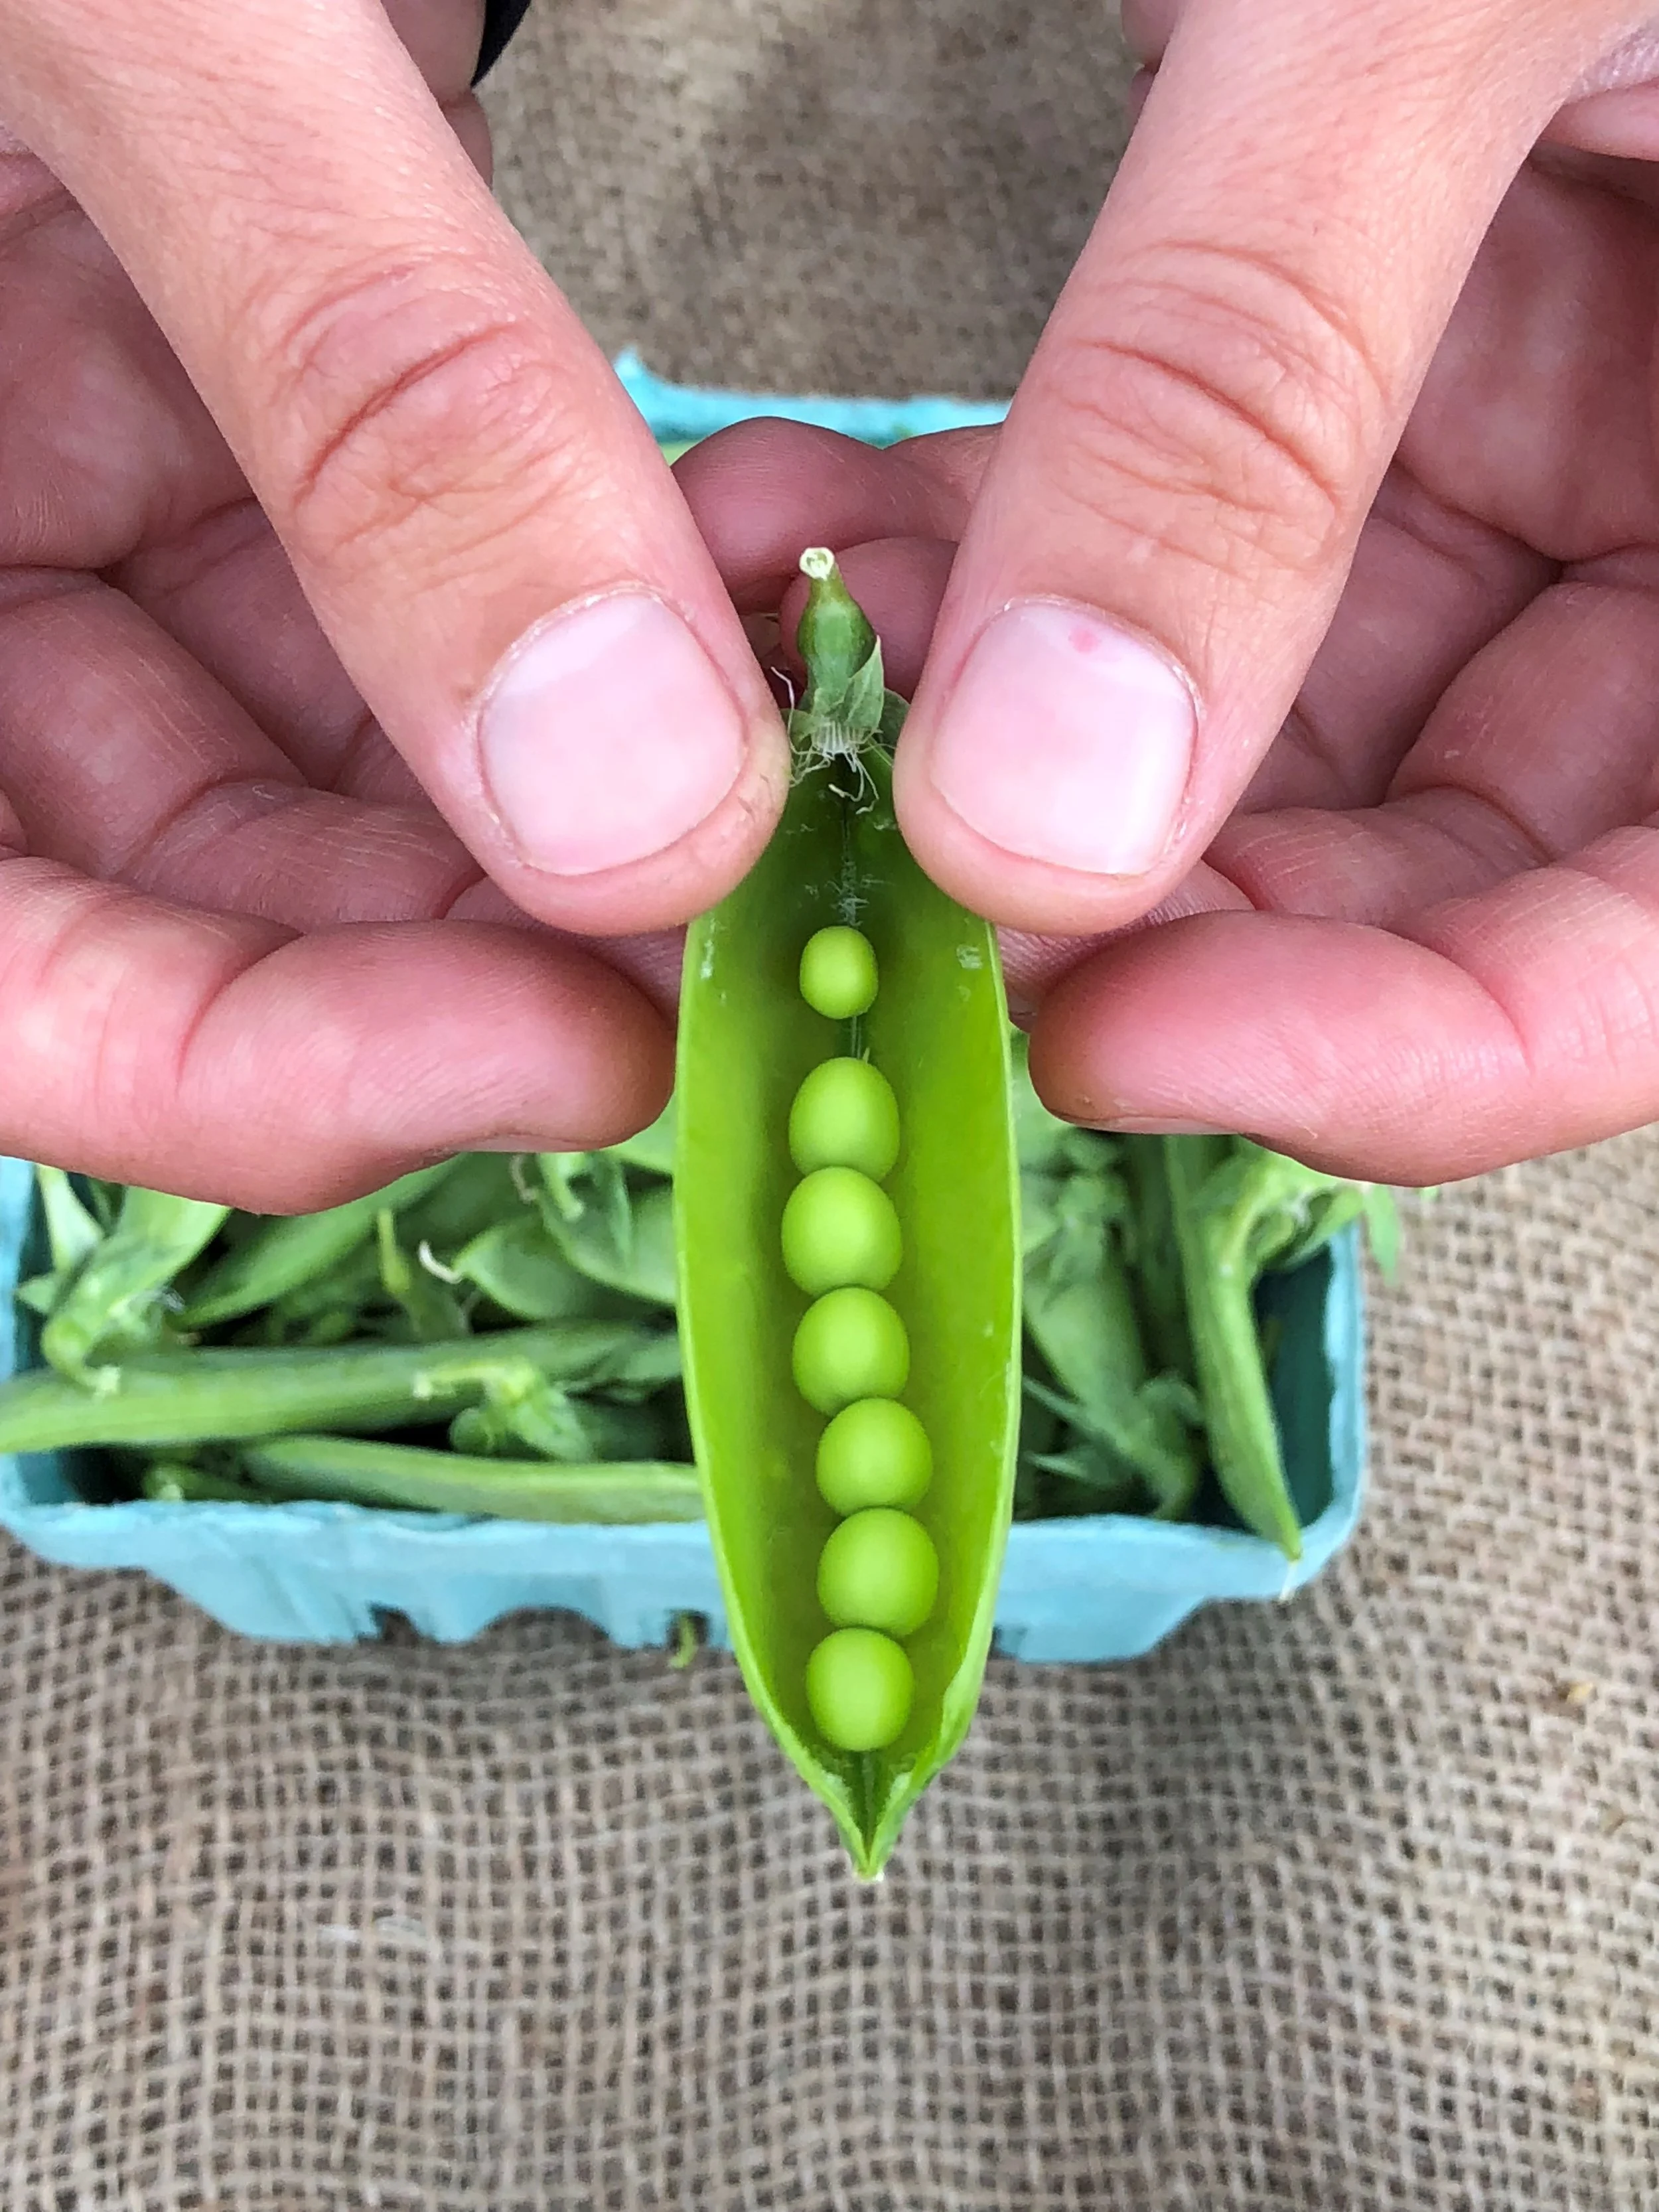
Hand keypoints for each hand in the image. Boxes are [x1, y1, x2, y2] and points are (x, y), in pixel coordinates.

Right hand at [0, 0, 784, 1208]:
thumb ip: (372, 390)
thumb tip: (630, 809)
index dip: (255, 1068)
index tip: (573, 1058)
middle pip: (179, 888)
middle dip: (469, 932)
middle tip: (759, 930)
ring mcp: (69, 459)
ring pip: (317, 757)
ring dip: (567, 794)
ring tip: (798, 762)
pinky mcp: (190, 370)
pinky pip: (385, 588)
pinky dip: (575, 626)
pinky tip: (745, 608)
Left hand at [682, 2, 1658, 1183]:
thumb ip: (1261, 390)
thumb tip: (1045, 819)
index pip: (1651, 947)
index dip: (1413, 1049)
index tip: (1117, 1042)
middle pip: (1438, 869)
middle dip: (1150, 897)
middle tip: (879, 880)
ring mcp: (1536, 468)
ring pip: (1267, 739)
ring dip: (1014, 743)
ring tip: (797, 680)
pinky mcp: (1381, 381)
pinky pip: (1180, 569)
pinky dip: (998, 587)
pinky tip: (816, 544)